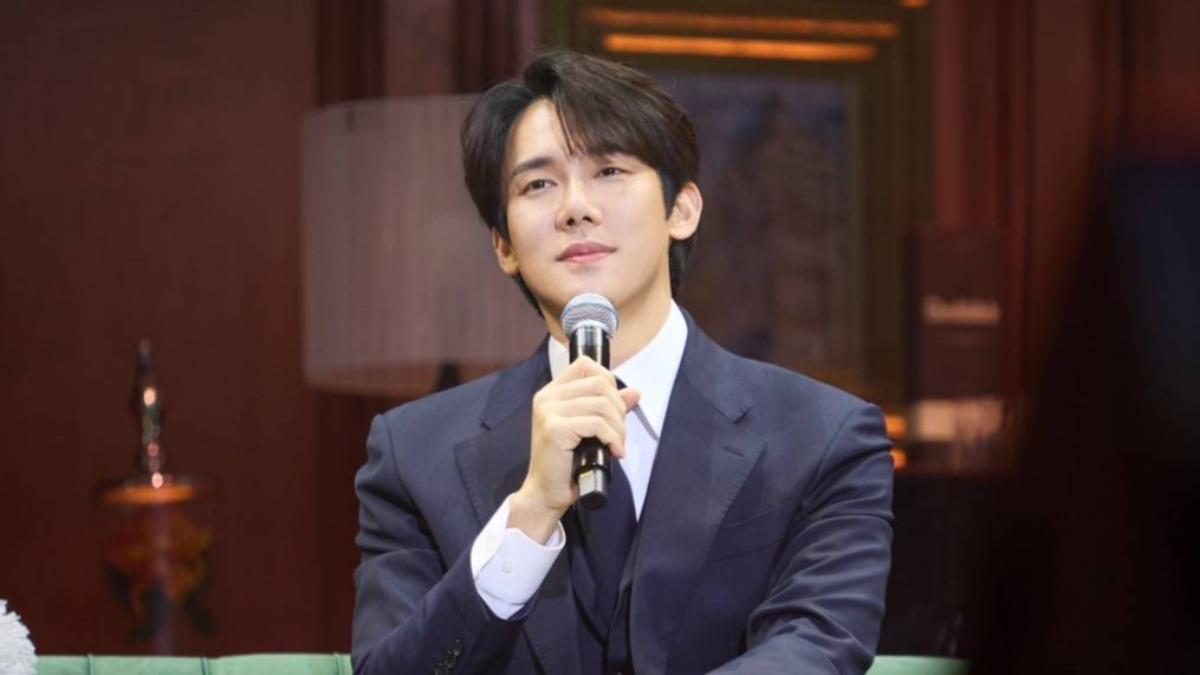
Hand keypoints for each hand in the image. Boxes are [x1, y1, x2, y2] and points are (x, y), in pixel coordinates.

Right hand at [509, 356, 640, 542]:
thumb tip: (635, 392)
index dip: (608, 381)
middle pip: (600, 384)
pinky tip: (613, 452)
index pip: (585, 365)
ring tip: (617, 445)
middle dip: (619, 410)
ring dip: (619, 428)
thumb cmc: (567, 463)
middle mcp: (547, 397)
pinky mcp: (554, 429)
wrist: (546, 493)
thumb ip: (608, 407)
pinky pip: (596, 424)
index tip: (614, 407)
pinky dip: (613, 438)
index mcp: (552, 392)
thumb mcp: (590, 429)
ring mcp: (548, 411)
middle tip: (619, 434)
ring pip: (602, 404)